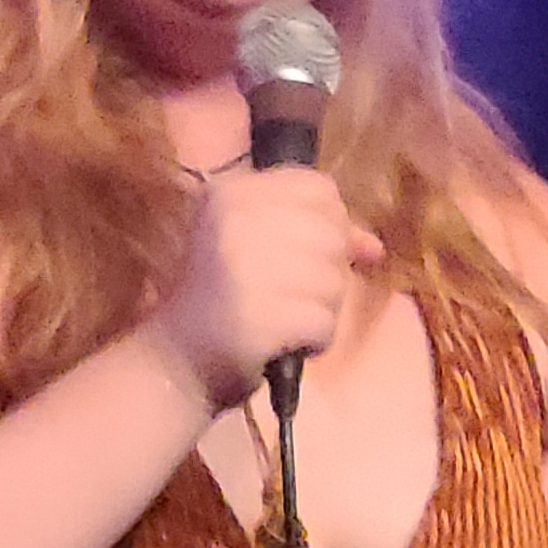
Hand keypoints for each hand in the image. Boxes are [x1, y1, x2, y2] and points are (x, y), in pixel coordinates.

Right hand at [144, 168, 381, 412]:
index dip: (328, 222)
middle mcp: (234, 221)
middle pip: (332, 234)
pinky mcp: (259, 315)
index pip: (318, 188)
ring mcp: (244, 268)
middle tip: (287, 294)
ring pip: (334, 280)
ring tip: (282, 319)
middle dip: (326, 273)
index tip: (303, 252)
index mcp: (229, 194)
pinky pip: (324, 322)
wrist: (173, 360)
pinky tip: (283, 343)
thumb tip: (374, 247)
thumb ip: (318, 234)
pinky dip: (314, 340)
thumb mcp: (256, 247)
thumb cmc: (219, 299)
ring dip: (321, 310)